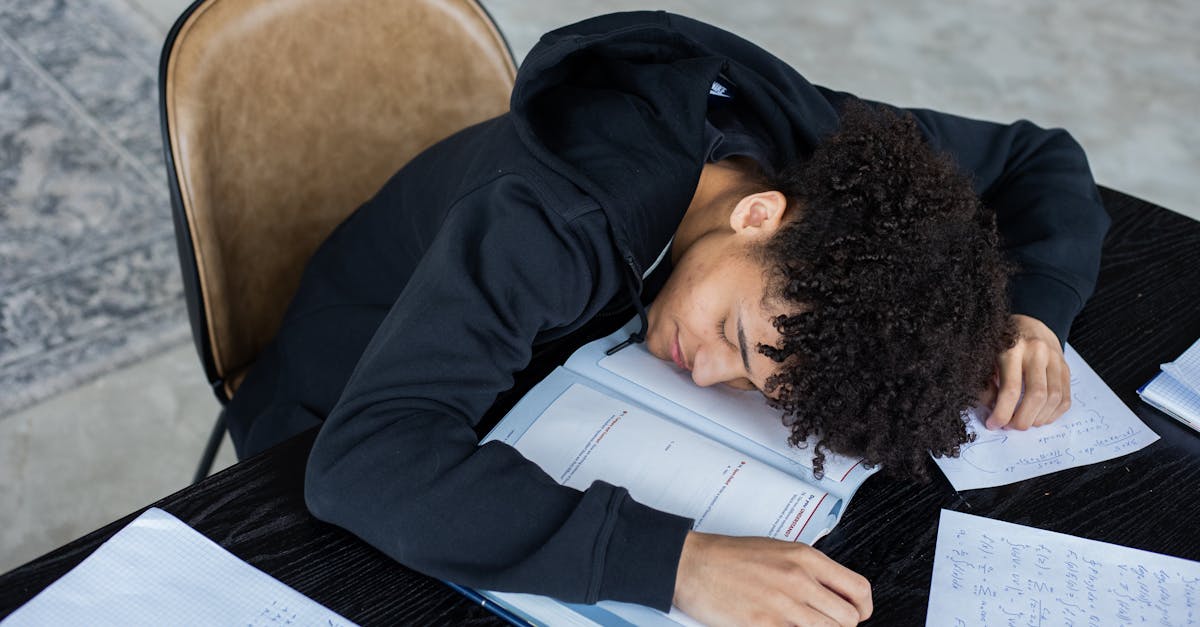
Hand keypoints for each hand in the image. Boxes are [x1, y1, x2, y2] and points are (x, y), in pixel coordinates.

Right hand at [673, 531, 871, 625]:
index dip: (863, 608)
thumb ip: (807, 570)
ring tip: (799, 625)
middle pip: (848, 619)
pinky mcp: (765, 625)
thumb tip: (830, 593)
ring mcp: (784, 605)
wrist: (692, 564)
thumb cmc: (728, 557)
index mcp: (805, 558)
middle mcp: (800, 580)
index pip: (859, 589)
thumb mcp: (777, 550)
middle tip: (822, 624)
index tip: (857, 614)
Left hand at [981, 314, 1070, 429]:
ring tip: (1024, 423)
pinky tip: (1039, 417)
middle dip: (1023, 419)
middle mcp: (1038, 353)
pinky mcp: (1066, 368)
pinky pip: (1066, 397)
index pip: (1010, 389)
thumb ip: (985, 383)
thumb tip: (992, 410)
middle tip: (1011, 427)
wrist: (1030, 322)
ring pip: (1054, 398)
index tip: (993, 424)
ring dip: (1039, 418)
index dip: (1002, 413)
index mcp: (1013, 348)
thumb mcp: (986, 357)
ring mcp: (1056, 360)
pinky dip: (1053, 413)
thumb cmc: (1002, 342)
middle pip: (1036, 395)